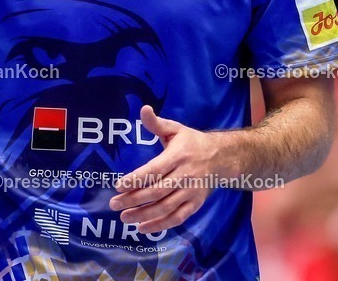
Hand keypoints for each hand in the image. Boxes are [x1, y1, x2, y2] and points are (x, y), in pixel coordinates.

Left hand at [109, 105, 220, 233]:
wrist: (223, 158)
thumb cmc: (192, 142)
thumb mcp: (175, 129)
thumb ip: (156, 123)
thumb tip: (143, 109)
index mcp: (177, 156)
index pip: (154, 170)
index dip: (136, 179)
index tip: (118, 186)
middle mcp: (185, 176)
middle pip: (157, 192)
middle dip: (134, 200)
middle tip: (114, 205)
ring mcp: (191, 192)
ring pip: (166, 208)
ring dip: (144, 215)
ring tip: (124, 218)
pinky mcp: (195, 204)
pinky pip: (177, 218)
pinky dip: (160, 225)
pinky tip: (143, 228)